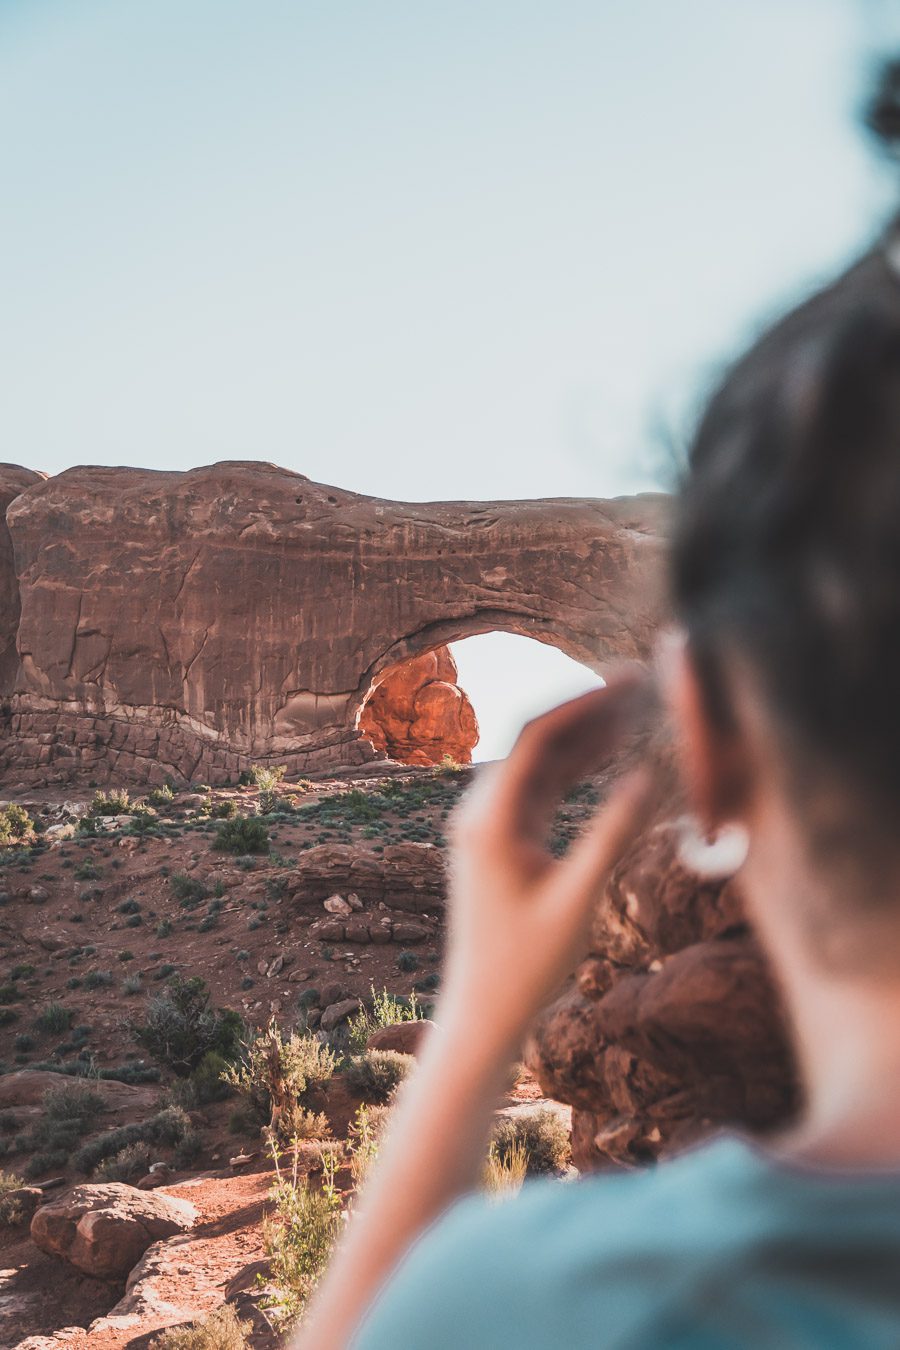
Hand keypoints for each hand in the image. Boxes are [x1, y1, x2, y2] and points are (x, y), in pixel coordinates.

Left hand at [439, 669, 655, 1051]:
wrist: (484, 1012)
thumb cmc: (527, 966)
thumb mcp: (578, 900)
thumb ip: (612, 837)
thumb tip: (648, 778)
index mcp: (490, 818)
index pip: (537, 735)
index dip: (585, 701)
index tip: (629, 680)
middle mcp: (482, 811)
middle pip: (538, 738)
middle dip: (589, 708)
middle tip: (642, 682)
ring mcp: (489, 823)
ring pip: (540, 761)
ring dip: (584, 735)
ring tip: (637, 708)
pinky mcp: (501, 839)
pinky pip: (540, 788)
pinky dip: (574, 769)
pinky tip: (610, 752)